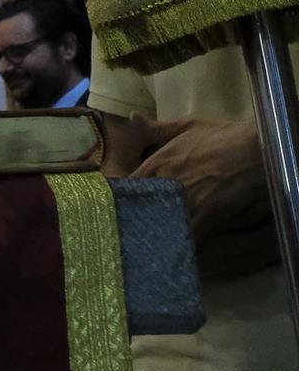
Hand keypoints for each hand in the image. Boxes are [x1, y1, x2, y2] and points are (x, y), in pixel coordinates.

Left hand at [132, 118, 276, 279]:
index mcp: (159, 162)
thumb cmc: (221, 136)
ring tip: (145, 246)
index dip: (120, 198)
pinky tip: (174, 252)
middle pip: (139, 207)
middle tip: (126, 230)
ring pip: (161, 223)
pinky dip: (181, 244)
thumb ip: (156, 128)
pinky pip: (188, 235)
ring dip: (154, 233)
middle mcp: (167, 182)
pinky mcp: (208, 215)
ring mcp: (187, 199)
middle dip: (132, 219)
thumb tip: (132, 118)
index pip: (127, 185)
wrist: (255, 149)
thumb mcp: (187, 127)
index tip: (114, 206)